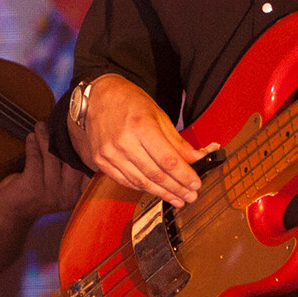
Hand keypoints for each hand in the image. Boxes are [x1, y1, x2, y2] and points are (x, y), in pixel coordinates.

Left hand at [0, 125, 86, 223]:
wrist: (13, 212)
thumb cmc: (37, 193)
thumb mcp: (59, 184)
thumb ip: (69, 168)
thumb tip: (73, 135)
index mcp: (77, 193)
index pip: (87, 168)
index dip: (84, 148)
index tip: (80, 129)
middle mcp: (67, 195)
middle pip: (71, 159)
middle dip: (64, 138)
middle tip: (60, 122)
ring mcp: (50, 192)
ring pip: (51, 156)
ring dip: (45, 138)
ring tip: (40, 126)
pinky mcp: (32, 186)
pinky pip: (35, 159)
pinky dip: (33, 145)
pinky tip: (31, 137)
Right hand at [76, 75, 204, 207]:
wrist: (99, 98)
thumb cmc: (130, 103)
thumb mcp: (159, 116)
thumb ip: (178, 142)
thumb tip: (198, 158)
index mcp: (141, 126)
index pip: (168, 160)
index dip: (184, 175)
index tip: (196, 183)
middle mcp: (124, 142)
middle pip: (155, 174)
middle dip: (176, 188)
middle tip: (190, 196)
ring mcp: (110, 153)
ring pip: (140, 182)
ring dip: (161, 193)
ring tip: (176, 198)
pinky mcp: (101, 161)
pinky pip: (125, 181)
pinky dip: (142, 188)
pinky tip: (155, 191)